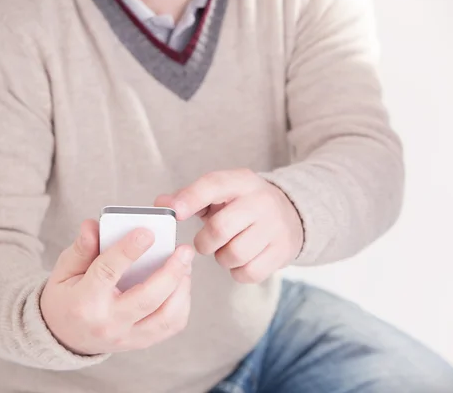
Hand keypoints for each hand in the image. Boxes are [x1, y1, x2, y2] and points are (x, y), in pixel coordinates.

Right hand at [40, 220, 193, 355]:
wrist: (63, 336)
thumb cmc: (66, 297)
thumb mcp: (64, 270)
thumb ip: (81, 248)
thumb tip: (94, 226)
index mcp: (84, 302)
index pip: (107, 272)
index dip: (128, 251)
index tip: (147, 232)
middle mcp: (108, 323)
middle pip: (147, 298)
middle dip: (171, 272)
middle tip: (184, 250)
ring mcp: (127, 337)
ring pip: (166, 317)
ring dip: (181, 289)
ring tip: (185, 265)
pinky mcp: (140, 342)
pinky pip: (171, 326)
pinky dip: (181, 304)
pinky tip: (181, 284)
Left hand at [155, 169, 302, 283]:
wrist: (292, 214)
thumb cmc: (241, 205)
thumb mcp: (220, 193)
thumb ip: (188, 197)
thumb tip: (160, 204)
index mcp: (241, 181)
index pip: (212, 185)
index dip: (190, 199)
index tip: (174, 213)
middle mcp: (261, 201)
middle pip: (220, 228)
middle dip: (204, 242)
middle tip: (205, 242)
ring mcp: (275, 227)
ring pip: (233, 254)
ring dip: (221, 258)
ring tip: (226, 248)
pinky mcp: (282, 251)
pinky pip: (248, 272)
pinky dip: (237, 271)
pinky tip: (241, 260)